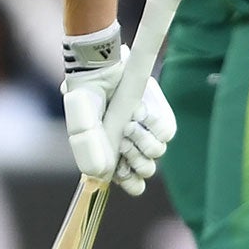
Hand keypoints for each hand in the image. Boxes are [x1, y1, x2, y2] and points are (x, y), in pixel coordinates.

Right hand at [60, 27, 177, 196]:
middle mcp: (130, 144)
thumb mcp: (81, 124)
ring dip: (142, 141)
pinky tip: (139, 112)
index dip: (130, 182)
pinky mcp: (158, 115)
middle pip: (146, 169)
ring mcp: (146, 130)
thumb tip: (105, 175)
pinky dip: (153, 124)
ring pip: (157, 152)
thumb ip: (89, 149)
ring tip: (129, 123)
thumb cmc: (86, 95)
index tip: (124, 172)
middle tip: (122, 141)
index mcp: (110, 153)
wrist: (101, 66)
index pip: (129, 181)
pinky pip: (167, 132)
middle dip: (136, 160)